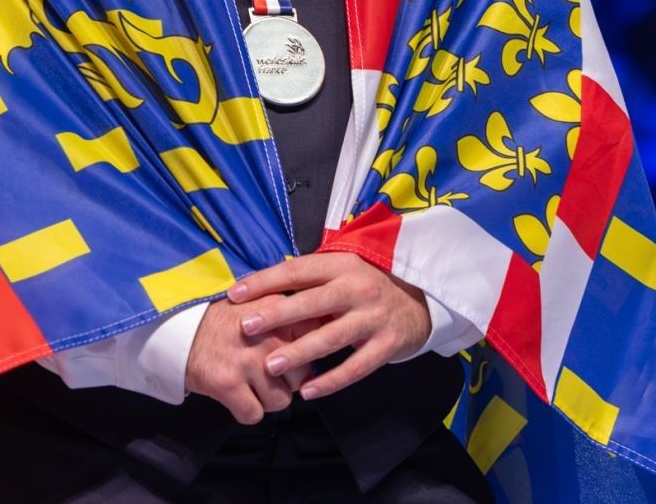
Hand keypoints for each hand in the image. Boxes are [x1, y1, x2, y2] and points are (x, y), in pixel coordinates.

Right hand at [182, 297, 320, 423]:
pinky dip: (245, 410)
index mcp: (276, 310)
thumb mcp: (255, 303)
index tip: (293, 357)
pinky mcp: (228, 384)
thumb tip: (324, 324)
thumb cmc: (218, 320)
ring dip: (265, 398)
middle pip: (301, 377)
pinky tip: (234, 394)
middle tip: (263, 372)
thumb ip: (286, 312)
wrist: (172, 329)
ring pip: (280, 401)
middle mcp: (266, 335)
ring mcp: (247, 361)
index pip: (315, 340)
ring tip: (247, 383)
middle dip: (285, 381)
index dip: (304, 355)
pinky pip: (254, 414)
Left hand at [225, 252, 432, 401]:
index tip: (235, 294)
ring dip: (299, 353)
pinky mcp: (388, 345)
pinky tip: (308, 391)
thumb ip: (308, 279)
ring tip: (271, 365)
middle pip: (311, 303)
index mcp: (341, 266)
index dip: (265, 281)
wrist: (420, 302)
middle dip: (276, 316)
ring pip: (331, 338)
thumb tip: (258, 285)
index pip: (297, 271)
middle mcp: (358, 289)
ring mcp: (374, 317)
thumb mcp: (341, 271)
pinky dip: (331, 380)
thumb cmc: (366, 285)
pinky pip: (356, 367)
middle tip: (245, 328)